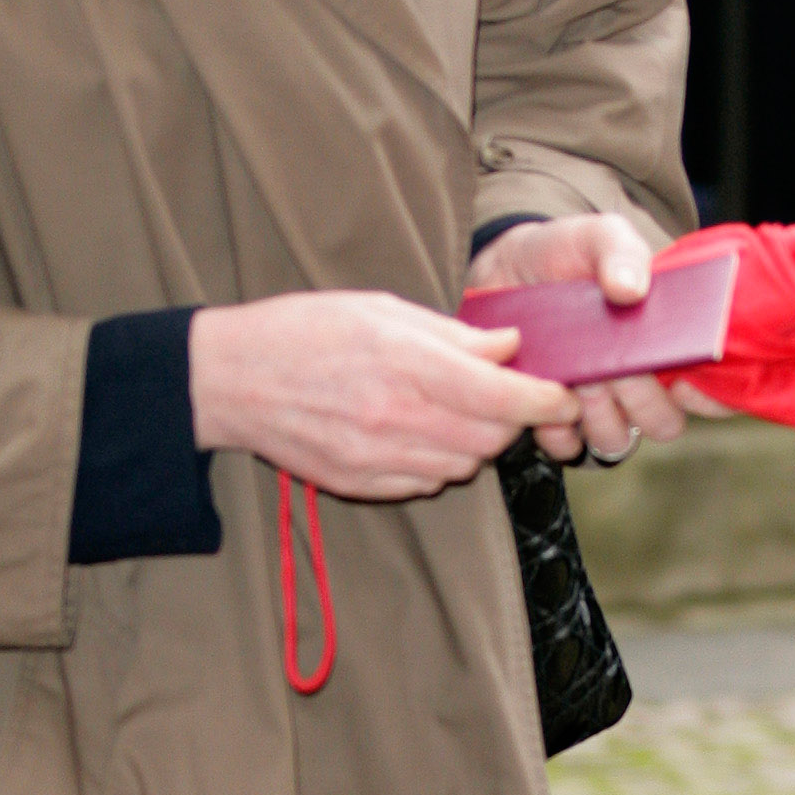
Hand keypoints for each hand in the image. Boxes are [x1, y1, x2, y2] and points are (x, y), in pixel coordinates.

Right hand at [187, 289, 571, 498]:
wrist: (231, 379)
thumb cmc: (304, 330)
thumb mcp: (382, 310)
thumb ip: (452, 335)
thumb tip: (511, 347)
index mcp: (407, 365)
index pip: (504, 396)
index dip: (546, 400)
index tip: (563, 395)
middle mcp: (397, 419)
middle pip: (492, 437)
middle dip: (511, 418)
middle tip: (503, 393)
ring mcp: (378, 458)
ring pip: (464, 464)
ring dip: (476, 440)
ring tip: (452, 408)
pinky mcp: (361, 484)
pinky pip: (427, 482)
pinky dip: (438, 461)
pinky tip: (417, 431)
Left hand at [465, 209, 723, 462]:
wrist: (509, 263)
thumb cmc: (568, 252)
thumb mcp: (599, 235)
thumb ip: (621, 252)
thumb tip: (630, 289)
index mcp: (668, 341)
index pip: (714, 391)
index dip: (709, 397)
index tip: (682, 378)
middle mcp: (640, 380)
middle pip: (664, 422)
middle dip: (642, 400)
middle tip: (615, 366)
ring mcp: (598, 402)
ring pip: (616, 439)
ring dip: (599, 414)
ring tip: (578, 374)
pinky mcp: (554, 414)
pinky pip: (566, 445)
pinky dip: (555, 428)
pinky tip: (546, 390)